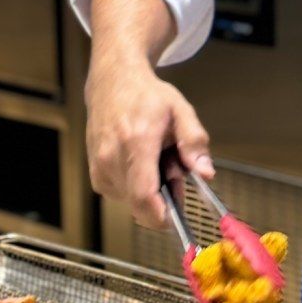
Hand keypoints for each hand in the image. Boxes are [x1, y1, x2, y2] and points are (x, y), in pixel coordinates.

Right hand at [85, 61, 213, 230]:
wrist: (112, 83)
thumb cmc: (145, 95)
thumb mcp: (180, 110)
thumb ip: (194, 142)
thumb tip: (205, 173)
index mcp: (136, 142)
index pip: (144, 195)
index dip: (161, 216)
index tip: (177, 219)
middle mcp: (112, 158)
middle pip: (141, 202)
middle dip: (164, 198)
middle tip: (175, 170)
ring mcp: (100, 167)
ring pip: (132, 201)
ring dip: (150, 190)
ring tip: (156, 159)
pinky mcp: (96, 175)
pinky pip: (122, 195)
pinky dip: (136, 186)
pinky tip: (141, 162)